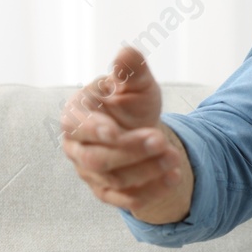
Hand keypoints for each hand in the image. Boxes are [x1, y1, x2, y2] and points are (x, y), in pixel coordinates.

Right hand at [61, 45, 182, 212]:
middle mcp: (77, 147)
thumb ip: (131, 70)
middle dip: (130, 151)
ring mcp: (89, 172)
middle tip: (161, 141)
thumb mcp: (137, 84)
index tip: (116, 131)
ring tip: (175, 157)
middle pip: (97, 158)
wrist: (141, 131)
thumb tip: (127, 52)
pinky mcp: (106, 191)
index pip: (79, 127)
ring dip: (146, 171)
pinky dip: (150, 192)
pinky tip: (174, 179)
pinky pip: (124, 199)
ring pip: (113, 179)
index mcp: (76, 115)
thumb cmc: (132, 103)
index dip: (96, 130)